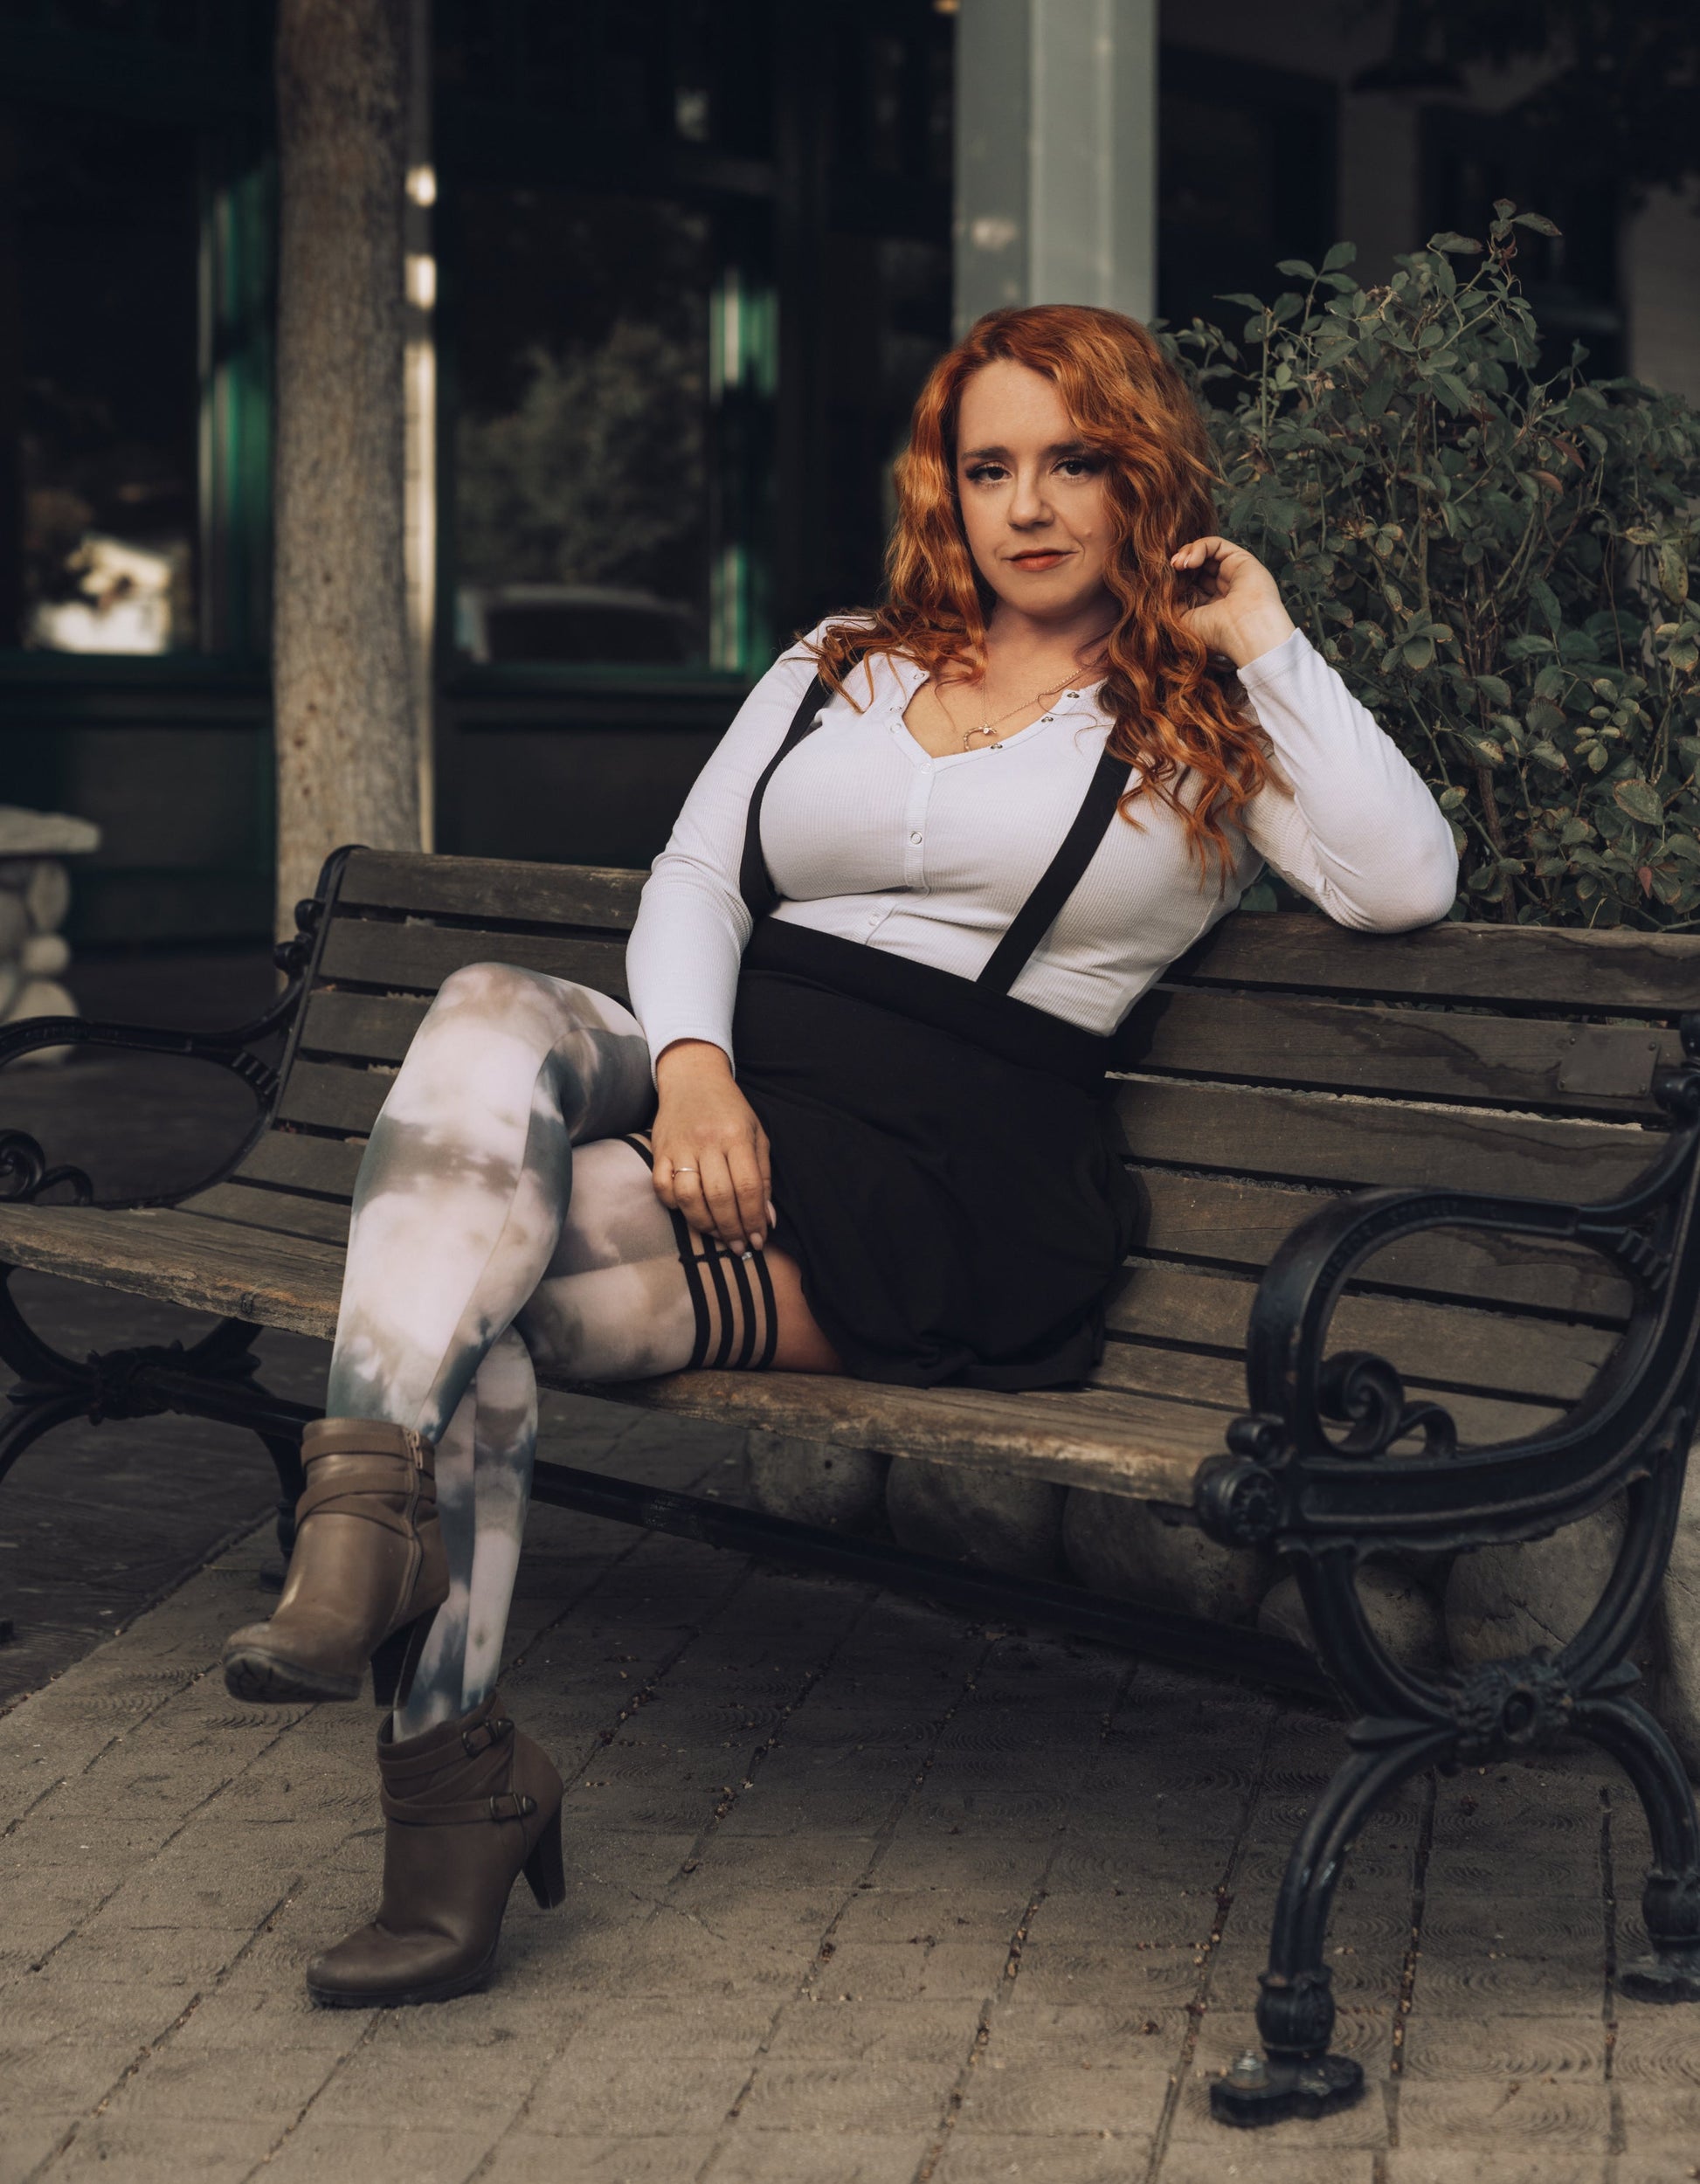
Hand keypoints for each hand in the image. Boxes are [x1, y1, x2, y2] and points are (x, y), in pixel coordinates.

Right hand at [651, 1039, 773, 1252]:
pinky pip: (662, 1188)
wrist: (692, 1078)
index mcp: (737, 1136)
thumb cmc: (730, 1110)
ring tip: (718, 1235)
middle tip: (740, 1246)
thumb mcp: (756, 1134)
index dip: (754, 1219)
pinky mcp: (659, 1151)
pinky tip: (689, 1211)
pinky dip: (674, 1206)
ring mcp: (680, 1147)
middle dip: (732, 1229)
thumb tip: (767, 1219)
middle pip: (720, 1197)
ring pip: (689, 1197)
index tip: (758, 1239)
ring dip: (705, 1224)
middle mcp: (707, 1141)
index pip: (748, 1187)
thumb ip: (763, 1176)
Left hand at [1169, 536, 1294, 667]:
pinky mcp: (1240, 559)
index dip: (1174, 578)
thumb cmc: (1217, 633)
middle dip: (1179, 564)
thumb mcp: (1184, 621)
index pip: (1187, 583)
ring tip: (1178, 565)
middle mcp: (1222, 588)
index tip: (1161, 583)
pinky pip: (1215, 544)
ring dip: (1187, 553)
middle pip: (1194, 566)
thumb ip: (1171, 602)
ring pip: (1204, 553)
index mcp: (1210, 605)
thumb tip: (1160, 585)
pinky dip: (1199, 547)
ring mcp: (1231, 573)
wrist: (1245, 632)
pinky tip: (1191, 562)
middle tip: (1169, 570)